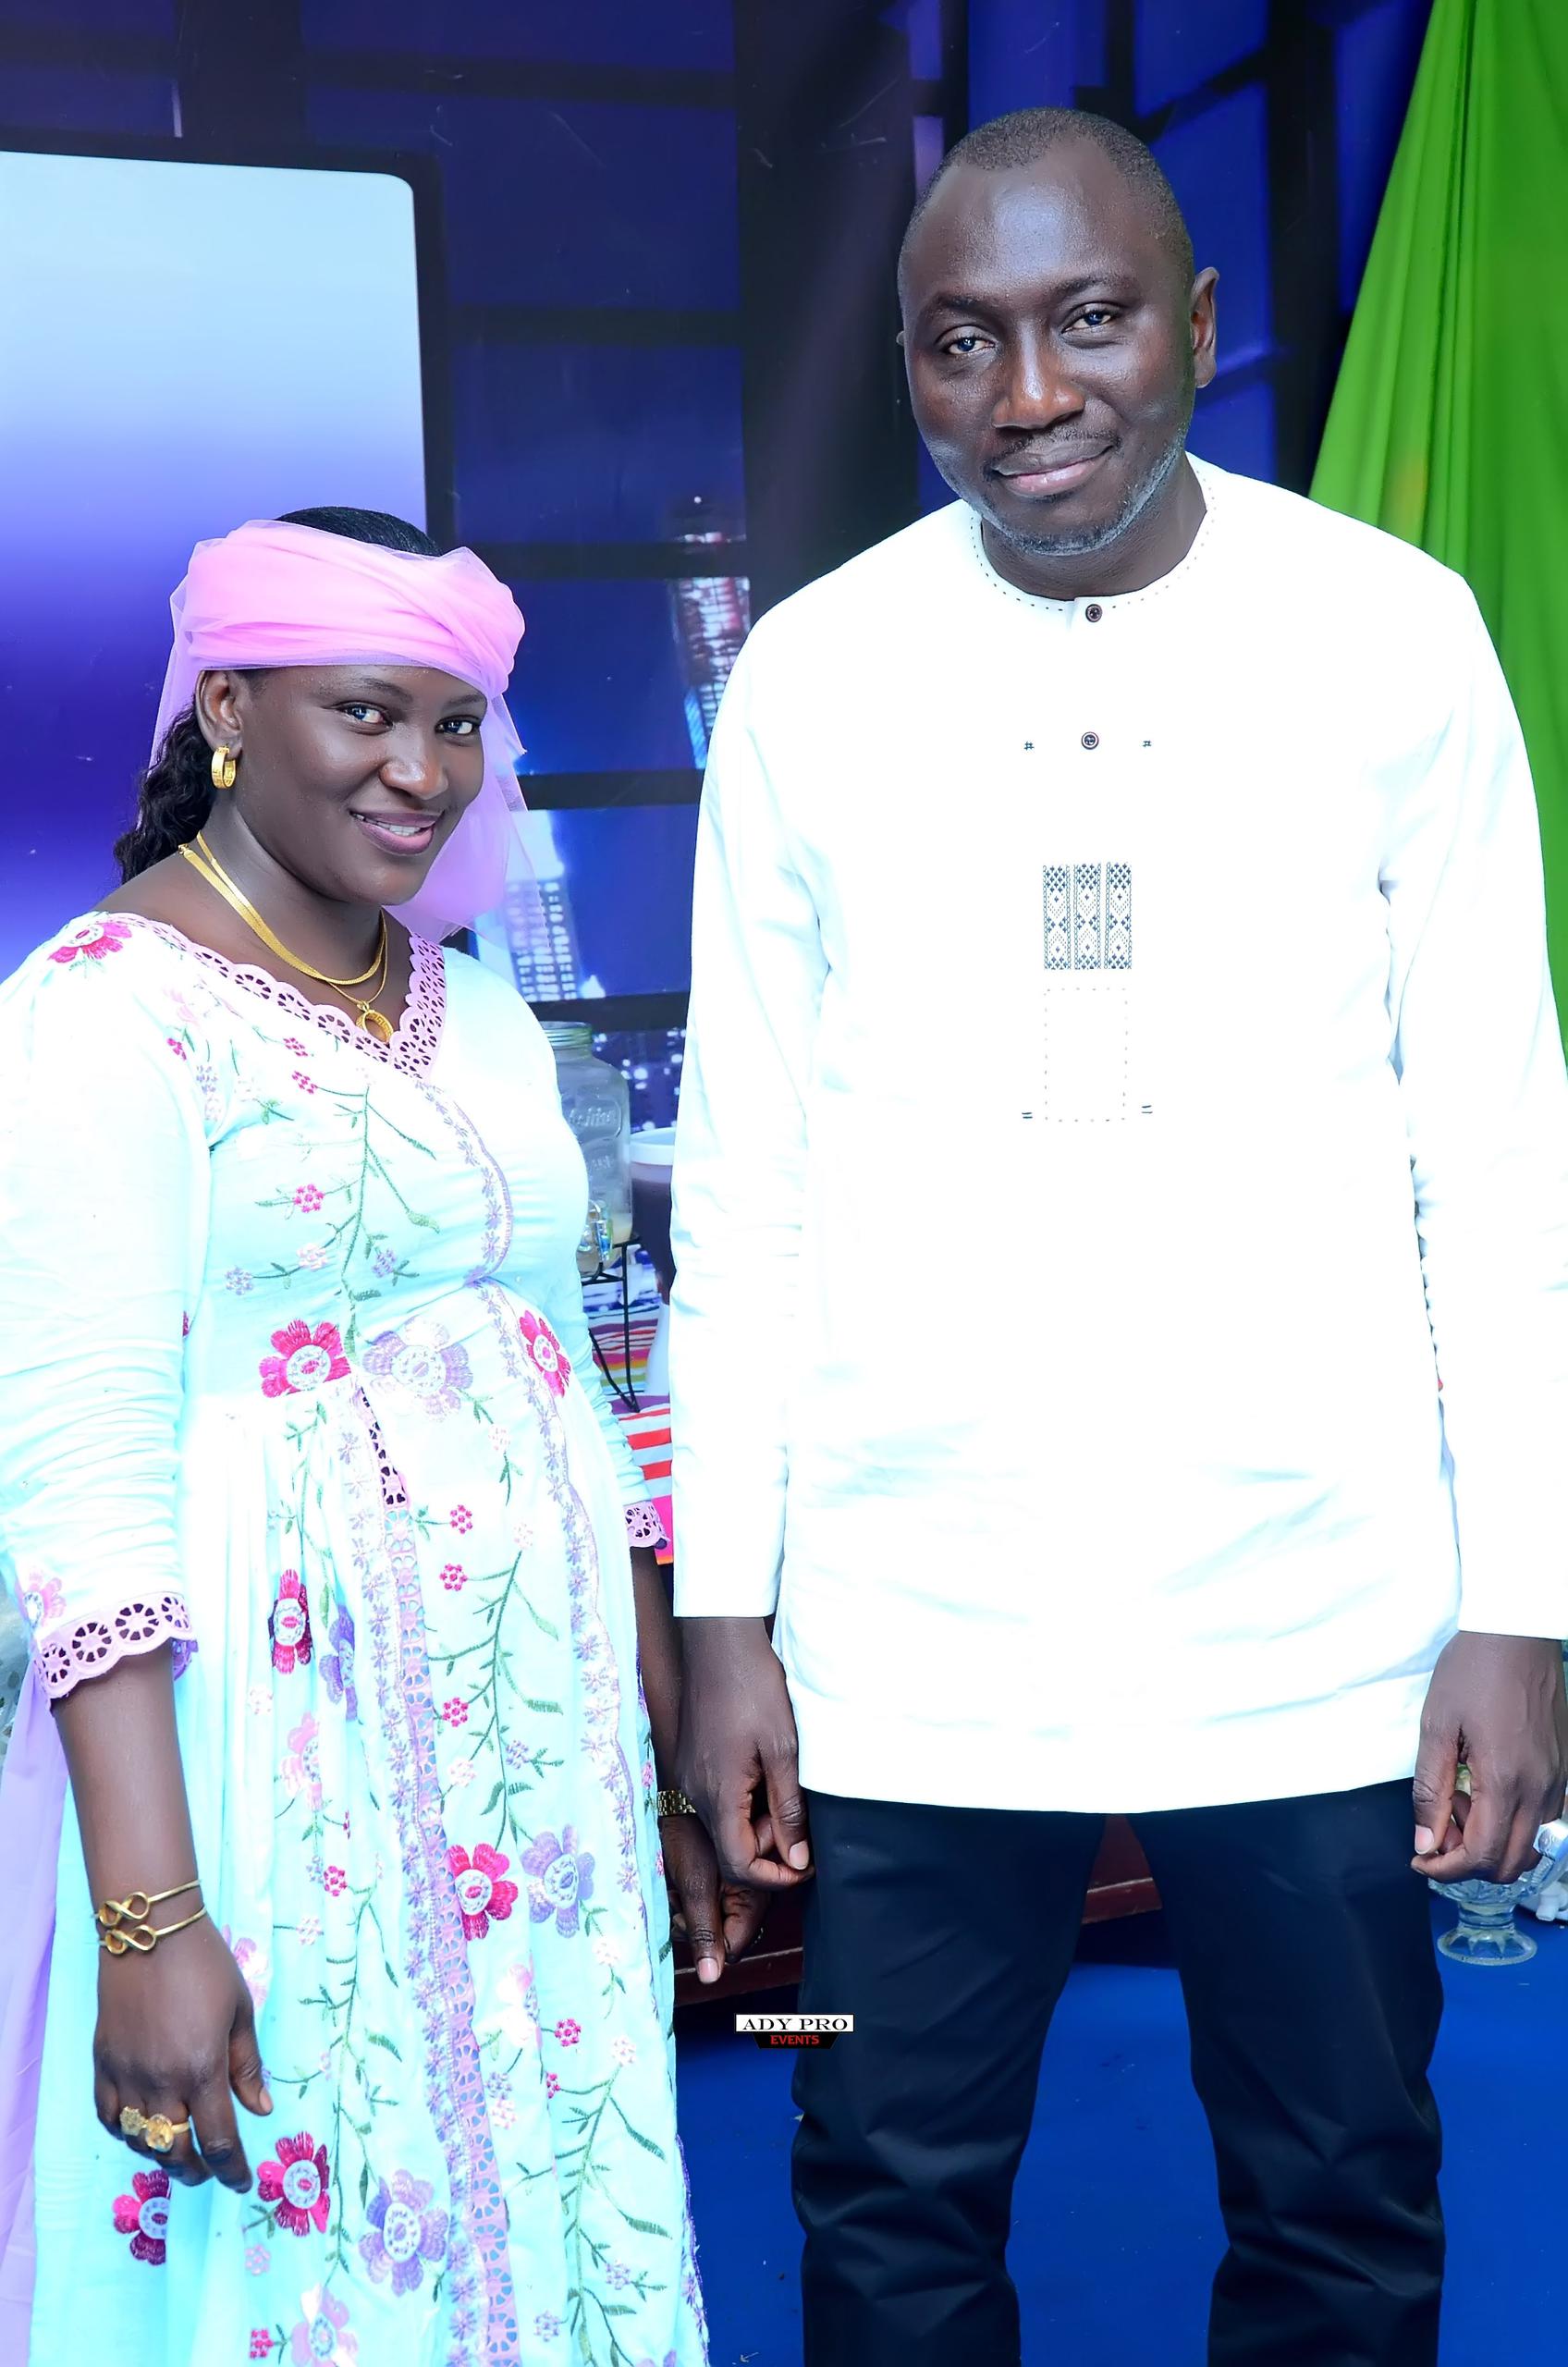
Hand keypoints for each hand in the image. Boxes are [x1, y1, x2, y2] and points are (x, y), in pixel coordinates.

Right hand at [94, 1916, 271, 2189]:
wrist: (149, 1931)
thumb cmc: (205, 1966)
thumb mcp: (241, 2011)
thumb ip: (248, 2065)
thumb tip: (260, 2110)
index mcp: (202, 2069)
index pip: (219, 2140)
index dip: (233, 2170)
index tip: (242, 2182)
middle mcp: (161, 2081)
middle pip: (174, 2152)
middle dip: (196, 2172)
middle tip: (210, 2171)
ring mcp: (126, 2075)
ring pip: (139, 2141)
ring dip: (161, 2154)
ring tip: (180, 2150)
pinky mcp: (102, 2064)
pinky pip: (108, 2117)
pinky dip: (125, 2131)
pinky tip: (141, 2126)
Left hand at [659, 1810, 768, 1984]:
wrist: (679, 1795)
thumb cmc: (690, 1831)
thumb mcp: (695, 1884)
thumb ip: (705, 1930)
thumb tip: (711, 1976)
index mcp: (754, 1896)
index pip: (734, 1945)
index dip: (706, 1939)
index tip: (683, 1916)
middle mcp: (753, 1892)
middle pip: (725, 1934)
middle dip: (695, 1922)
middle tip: (675, 1896)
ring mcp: (740, 1883)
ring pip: (713, 1918)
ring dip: (687, 1909)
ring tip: (672, 1884)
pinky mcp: (726, 1875)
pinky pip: (707, 1901)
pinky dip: (687, 1895)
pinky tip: (674, 1878)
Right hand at [676, 1616, 812, 1891]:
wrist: (718, 1640)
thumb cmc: (752, 1687)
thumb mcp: (783, 1749)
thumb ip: (788, 1809)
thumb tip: (797, 1858)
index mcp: (717, 1795)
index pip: (738, 1864)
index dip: (774, 1876)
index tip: (806, 1865)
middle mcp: (696, 1793)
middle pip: (731, 1848)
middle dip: (770, 1846)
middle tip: (800, 1817)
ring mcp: (690, 1777)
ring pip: (725, 1825)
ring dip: (758, 1822)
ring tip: (786, 1787)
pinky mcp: (693, 1762)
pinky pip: (718, 1801)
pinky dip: (745, 1802)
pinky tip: (766, 1773)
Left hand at [1413, 1632, 1567, 1883]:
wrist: (1516, 1632)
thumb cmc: (1472, 1671)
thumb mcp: (1436, 1726)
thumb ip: (1429, 1790)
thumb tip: (1425, 1843)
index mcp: (1504, 1781)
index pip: (1479, 1855)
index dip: (1445, 1870)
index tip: (1420, 1860)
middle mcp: (1540, 1789)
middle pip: (1509, 1862)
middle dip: (1467, 1860)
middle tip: (1437, 1827)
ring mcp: (1558, 1780)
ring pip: (1531, 1845)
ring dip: (1491, 1842)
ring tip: (1459, 1801)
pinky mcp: (1564, 1769)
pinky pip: (1545, 1819)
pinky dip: (1513, 1824)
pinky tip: (1485, 1790)